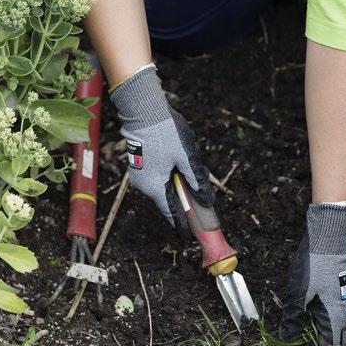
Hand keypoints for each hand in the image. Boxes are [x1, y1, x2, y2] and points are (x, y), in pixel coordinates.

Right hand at [111, 66, 213, 229]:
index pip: (171, 213)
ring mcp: (139, 175)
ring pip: (162, 186)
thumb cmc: (165, 132)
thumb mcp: (187, 157)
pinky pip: (156, 177)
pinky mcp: (139, 164)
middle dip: (183, 198)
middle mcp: (144, 185)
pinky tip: (175, 161)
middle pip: (167, 199)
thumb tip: (205, 201)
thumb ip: (196, 181)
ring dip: (176, 183)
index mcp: (155, 187)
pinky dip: (168, 175)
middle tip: (198, 196)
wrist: (142, 109)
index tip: (190, 235)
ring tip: (185, 166)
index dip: (182, 224)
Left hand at [279, 204, 345, 345]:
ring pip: (334, 327)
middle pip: (336, 339)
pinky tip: (313, 324)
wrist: (329, 239)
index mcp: (335, 317)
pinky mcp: (335, 292)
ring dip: (325, 338)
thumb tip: (285, 338)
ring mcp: (340, 301)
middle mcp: (341, 312)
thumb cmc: (315, 266)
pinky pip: (332, 315)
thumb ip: (293, 316)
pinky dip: (324, 324)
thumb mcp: (300, 293)